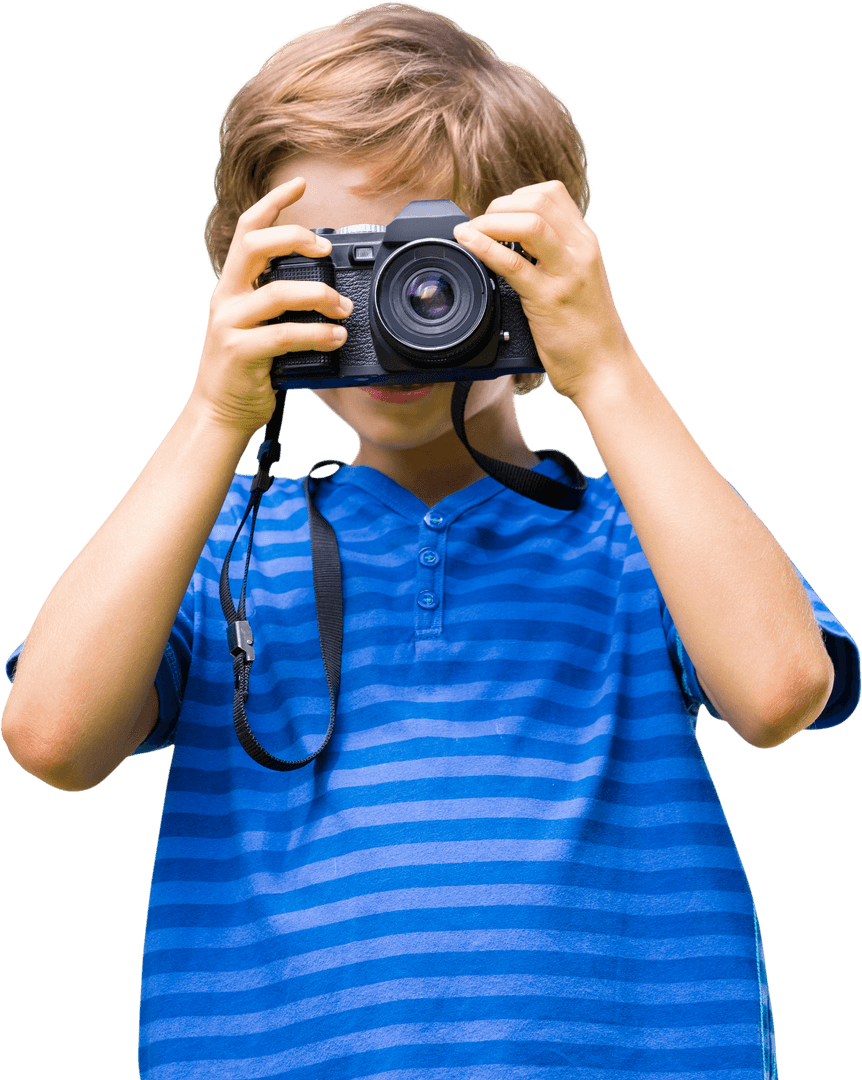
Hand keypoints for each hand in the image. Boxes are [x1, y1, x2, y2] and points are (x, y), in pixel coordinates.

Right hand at [189, 177, 353, 436]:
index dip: (273, 203)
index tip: (299, 185)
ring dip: (320, 296)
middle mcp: (226, 298)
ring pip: (278, 293)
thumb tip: (329, 291)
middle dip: (295, 238)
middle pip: (255, 245)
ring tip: (345, 309)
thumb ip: (282, 306)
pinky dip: (317, 334)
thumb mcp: (260, 328)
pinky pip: (285, 335)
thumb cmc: (247, 371)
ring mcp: (230, 324)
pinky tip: (336, 337)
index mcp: (233, 286)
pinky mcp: (240, 352)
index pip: (249, 230)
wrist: (220, 412)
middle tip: (326, 251)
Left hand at [453, 180, 632, 404]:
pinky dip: (484, 247)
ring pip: (528, 222)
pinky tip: (468, 242)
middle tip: (481, 226)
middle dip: (500, 206)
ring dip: (491, 221)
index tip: (499, 215)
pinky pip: (512, 262)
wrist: (605, 367)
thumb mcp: (577, 280)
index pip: (552, 193)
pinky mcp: (549, 299)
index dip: (517, 196)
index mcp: (585, 243)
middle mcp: (580, 251)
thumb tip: (516, 243)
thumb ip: (554, 258)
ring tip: (473, 234)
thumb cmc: (588, 330)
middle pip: (538, 200)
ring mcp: (566, 273)